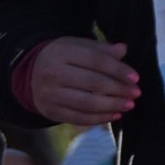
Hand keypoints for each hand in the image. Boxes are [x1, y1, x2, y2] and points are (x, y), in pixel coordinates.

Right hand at [15, 37, 139, 122]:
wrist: (28, 73)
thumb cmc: (60, 57)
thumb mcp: (76, 46)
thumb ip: (99, 49)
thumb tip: (123, 50)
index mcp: (61, 51)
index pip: (95, 60)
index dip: (117, 69)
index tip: (135, 77)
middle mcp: (53, 73)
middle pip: (92, 82)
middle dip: (118, 89)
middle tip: (135, 93)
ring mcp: (50, 94)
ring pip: (86, 103)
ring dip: (111, 105)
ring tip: (129, 105)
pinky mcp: (51, 111)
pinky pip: (78, 118)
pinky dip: (99, 118)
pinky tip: (114, 115)